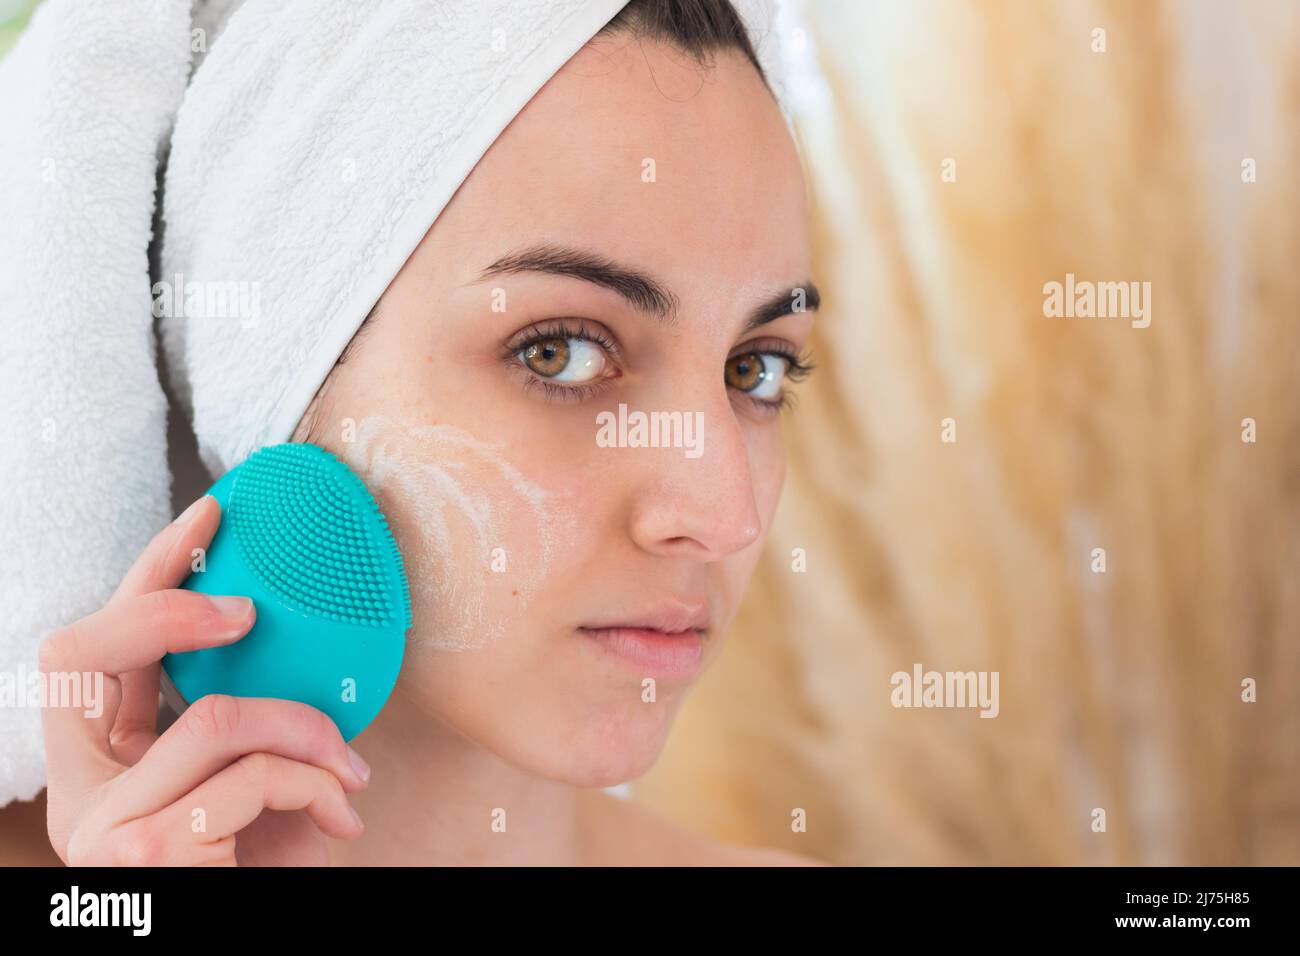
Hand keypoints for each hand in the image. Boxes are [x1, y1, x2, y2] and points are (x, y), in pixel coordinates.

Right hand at [39, 495, 369, 865]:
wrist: (246, 939)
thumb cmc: (257, 873)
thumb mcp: (248, 792)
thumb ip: (245, 729)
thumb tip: (298, 648)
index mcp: (97, 766)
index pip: (90, 648)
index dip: (145, 575)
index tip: (210, 519)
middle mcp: (78, 792)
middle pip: (97, 649)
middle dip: (176, 598)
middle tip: (254, 604)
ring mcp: (104, 826)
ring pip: (215, 717)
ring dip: (305, 732)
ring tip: (349, 769)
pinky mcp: (150, 851)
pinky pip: (253, 775)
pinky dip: (315, 784)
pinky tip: (341, 816)